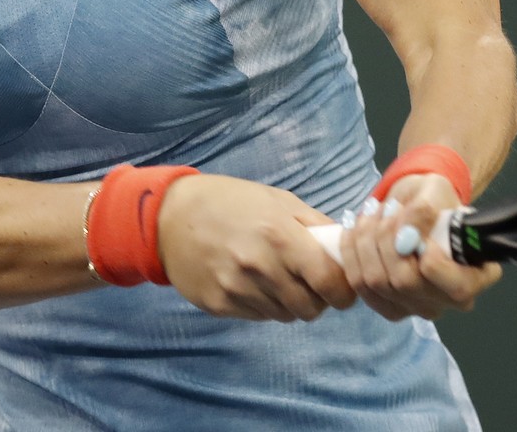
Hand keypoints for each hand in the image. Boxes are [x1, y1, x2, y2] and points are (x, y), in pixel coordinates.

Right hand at [158, 175, 356, 320]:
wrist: (170, 216)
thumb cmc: (231, 202)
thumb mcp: (278, 200)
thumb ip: (315, 225)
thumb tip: (346, 248)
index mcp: (280, 236)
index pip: (329, 281)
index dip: (343, 290)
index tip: (343, 289)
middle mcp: (260, 266)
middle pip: (310, 307)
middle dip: (318, 299)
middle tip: (311, 284)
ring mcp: (238, 289)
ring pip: (285, 315)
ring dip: (290, 302)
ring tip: (278, 278)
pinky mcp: (219, 305)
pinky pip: (258, 316)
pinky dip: (264, 305)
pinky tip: (253, 282)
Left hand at [337, 173, 501, 320]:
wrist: (416, 204)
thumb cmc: (434, 198)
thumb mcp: (435, 191)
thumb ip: (424, 212)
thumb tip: (405, 237)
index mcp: (476, 276)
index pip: (457, 288)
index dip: (434, 263)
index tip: (420, 232)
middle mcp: (447, 300)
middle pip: (406, 283)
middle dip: (388, 239)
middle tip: (388, 207)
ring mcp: (415, 307)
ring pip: (376, 282)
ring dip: (367, 240)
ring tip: (373, 211)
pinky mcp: (386, 305)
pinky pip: (358, 284)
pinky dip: (352, 252)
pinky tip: (356, 227)